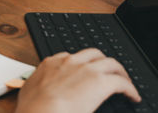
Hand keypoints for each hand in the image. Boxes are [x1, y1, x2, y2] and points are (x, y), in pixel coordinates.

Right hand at [15, 48, 140, 112]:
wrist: (41, 111)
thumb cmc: (33, 106)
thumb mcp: (30, 91)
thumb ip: (36, 86)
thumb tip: (37, 93)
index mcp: (51, 63)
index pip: (69, 57)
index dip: (79, 64)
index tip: (83, 71)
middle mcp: (69, 61)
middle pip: (92, 54)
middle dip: (101, 61)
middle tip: (106, 71)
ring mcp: (85, 69)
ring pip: (110, 62)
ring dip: (118, 71)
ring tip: (123, 79)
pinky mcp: (100, 81)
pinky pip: (121, 82)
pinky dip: (129, 88)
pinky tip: (131, 95)